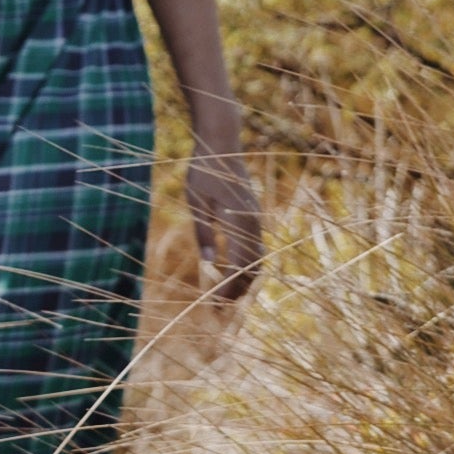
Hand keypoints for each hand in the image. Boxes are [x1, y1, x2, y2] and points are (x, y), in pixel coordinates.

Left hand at [186, 146, 263, 302]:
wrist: (221, 144)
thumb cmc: (203, 170)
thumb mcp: (196, 202)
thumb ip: (203, 233)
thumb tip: (208, 263)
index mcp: (238, 221)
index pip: (238, 265)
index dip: (228, 288)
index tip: (215, 303)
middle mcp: (252, 222)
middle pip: (252, 267)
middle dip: (238, 290)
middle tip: (221, 309)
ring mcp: (255, 219)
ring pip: (257, 258)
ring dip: (245, 280)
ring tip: (228, 297)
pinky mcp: (253, 215)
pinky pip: (256, 247)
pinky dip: (247, 265)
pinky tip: (234, 274)